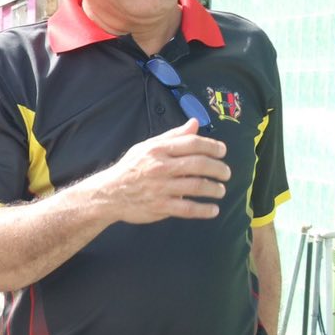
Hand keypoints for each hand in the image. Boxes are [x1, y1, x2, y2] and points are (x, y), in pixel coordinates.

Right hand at [92, 119, 229, 223]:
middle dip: (218, 169)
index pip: (192, 144)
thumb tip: (195, 123)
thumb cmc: (130, 169)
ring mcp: (160, 188)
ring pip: (196, 186)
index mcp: (158, 150)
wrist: (108, 194)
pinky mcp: (160, 206)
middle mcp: (160, 167)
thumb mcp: (147, 147)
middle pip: (198, 164)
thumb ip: (173, 136)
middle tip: (226, 173)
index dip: (212, 147)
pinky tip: (213, 210)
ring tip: (221, 190)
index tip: (222, 152)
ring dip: (214, 189)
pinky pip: (187, 208)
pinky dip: (203, 210)